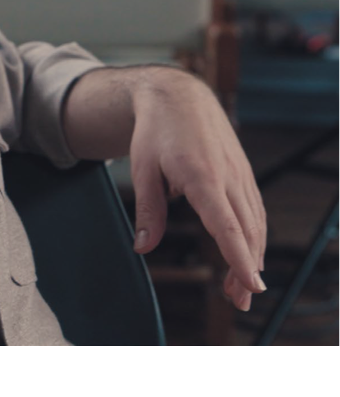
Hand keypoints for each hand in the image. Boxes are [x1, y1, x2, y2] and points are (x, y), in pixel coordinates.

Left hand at [128, 75, 267, 311]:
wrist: (177, 95)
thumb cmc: (155, 131)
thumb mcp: (142, 168)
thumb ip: (148, 210)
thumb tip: (143, 248)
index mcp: (201, 176)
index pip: (226, 225)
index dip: (239, 258)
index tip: (251, 285)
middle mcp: (227, 176)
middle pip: (246, 231)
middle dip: (246, 268)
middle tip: (239, 301)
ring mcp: (238, 173)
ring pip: (254, 222)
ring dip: (252, 255)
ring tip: (241, 287)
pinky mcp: (242, 172)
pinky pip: (254, 208)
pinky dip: (254, 234)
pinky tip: (248, 253)